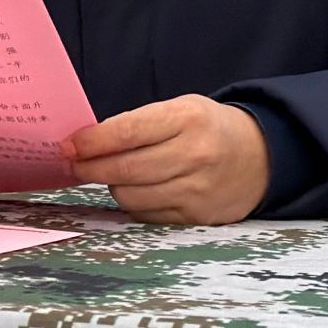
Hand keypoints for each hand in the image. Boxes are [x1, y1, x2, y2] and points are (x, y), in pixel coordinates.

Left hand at [63, 95, 270, 224]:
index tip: (68, 146)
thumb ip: (138, 124)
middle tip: (72, 166)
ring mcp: (197, 190)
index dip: (92, 141)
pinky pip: (147, 215)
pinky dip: (132, 204)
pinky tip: (133, 190)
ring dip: (111, 187)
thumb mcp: (180, 109)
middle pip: (126, 169)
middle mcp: (195, 155)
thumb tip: (88, 144)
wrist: (259, 157)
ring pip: (132, 196)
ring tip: (107, 176)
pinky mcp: (196, 217)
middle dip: (90, 169)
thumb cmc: (208, 128)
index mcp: (187, 118)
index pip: (127, 132)